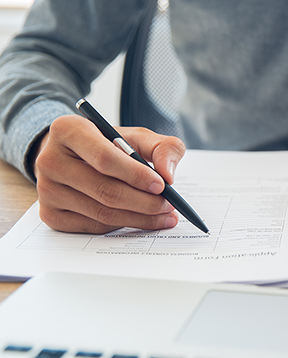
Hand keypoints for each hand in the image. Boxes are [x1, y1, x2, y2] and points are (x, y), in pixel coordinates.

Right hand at [34, 114, 185, 232]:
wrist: (75, 157)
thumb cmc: (109, 145)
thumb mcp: (137, 137)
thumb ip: (162, 148)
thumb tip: (168, 175)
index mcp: (68, 130)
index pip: (105, 158)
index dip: (136, 175)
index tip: (162, 185)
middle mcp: (49, 160)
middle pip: (105, 190)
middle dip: (145, 202)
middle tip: (169, 206)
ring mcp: (47, 190)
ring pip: (102, 213)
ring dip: (139, 218)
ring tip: (163, 215)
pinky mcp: (50, 214)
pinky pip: (94, 226)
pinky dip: (122, 225)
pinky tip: (139, 219)